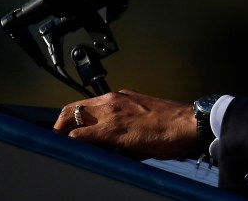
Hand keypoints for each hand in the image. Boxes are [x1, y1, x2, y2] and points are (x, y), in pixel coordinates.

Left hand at [52, 89, 197, 159]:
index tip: (70, 131)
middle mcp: (113, 99)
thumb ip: (126, 121)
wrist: (187, 124)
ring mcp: (111, 113)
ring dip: (64, 133)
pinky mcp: (112, 130)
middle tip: (61, 140)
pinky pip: (80, 135)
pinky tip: (75, 150)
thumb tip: (112, 140)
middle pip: (72, 108)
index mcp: (121, 96)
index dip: (73, 118)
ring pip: (72, 117)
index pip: (86, 104)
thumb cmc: (171, 123)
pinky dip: (73, 142)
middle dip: (60, 125)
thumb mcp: (144, 116)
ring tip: (64, 146)